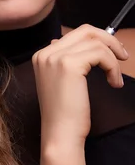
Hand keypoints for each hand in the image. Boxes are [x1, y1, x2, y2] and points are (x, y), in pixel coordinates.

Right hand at [32, 24, 128, 146]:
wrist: (60, 133)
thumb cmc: (64, 114)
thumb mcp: (62, 82)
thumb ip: (67, 61)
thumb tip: (85, 47)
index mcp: (42, 55)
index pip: (74, 34)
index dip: (97, 40)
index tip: (112, 53)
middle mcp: (46, 53)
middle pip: (85, 31)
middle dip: (108, 41)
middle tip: (122, 56)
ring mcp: (56, 57)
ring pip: (95, 42)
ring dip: (113, 58)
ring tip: (115, 78)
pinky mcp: (69, 64)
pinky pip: (101, 54)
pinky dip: (112, 67)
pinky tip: (113, 83)